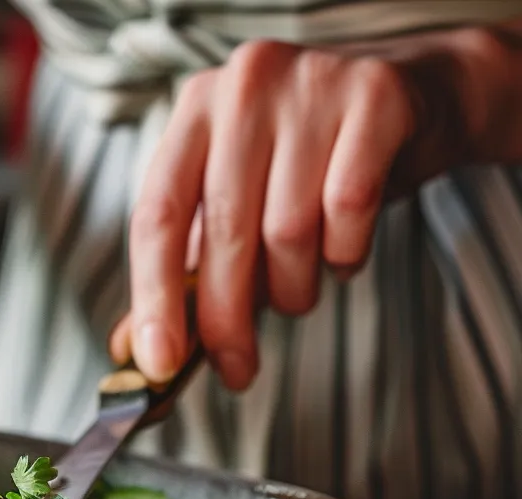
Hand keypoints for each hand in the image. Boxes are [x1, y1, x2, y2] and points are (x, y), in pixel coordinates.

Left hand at [117, 40, 418, 390]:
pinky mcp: (375, 97)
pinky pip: (350, 209)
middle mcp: (243, 86)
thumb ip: (184, 272)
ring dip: (294, 287)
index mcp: (193, 111)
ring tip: (300, 286)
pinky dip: (344, 255)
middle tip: (237, 370)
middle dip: (227, 319)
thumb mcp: (235, 204)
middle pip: (224, 232)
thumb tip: (133, 350)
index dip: (155, 297)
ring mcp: (310, 83)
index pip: (158, 216)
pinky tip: (342, 254)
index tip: (160, 363)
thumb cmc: (305, 164)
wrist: (411, 99)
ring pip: (289, 230)